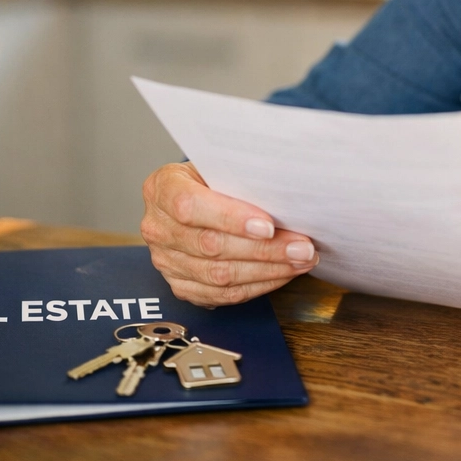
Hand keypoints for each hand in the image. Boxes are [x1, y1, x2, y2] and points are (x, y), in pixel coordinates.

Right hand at [140, 161, 317, 306]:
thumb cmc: (210, 179)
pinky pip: (221, 294)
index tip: (268, 225)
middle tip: (302, 247)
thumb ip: (239, 178)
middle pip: (211, 246)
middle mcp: (158, 227)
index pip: (190, 206)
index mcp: (162, 189)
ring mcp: (166, 260)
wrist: (189, 198)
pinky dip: (257, 286)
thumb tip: (284, 194)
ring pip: (219, 275)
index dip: (231, 218)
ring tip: (300, 261)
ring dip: (267, 270)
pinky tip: (282, 274)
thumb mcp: (218, 166)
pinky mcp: (181, 285)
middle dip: (264, 249)